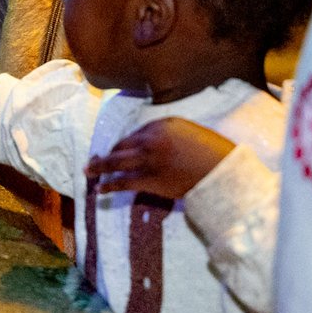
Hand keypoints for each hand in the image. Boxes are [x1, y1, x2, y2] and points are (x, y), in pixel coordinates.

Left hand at [87, 118, 236, 199]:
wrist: (223, 173)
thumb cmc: (213, 153)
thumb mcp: (191, 132)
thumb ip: (170, 133)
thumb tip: (153, 141)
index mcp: (162, 123)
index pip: (136, 132)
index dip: (127, 143)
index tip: (122, 150)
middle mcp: (151, 138)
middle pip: (122, 144)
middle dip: (109, 153)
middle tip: (97, 159)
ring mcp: (149, 159)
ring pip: (116, 162)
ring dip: (99, 167)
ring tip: (88, 170)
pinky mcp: (150, 180)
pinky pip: (123, 182)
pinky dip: (109, 186)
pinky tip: (100, 189)